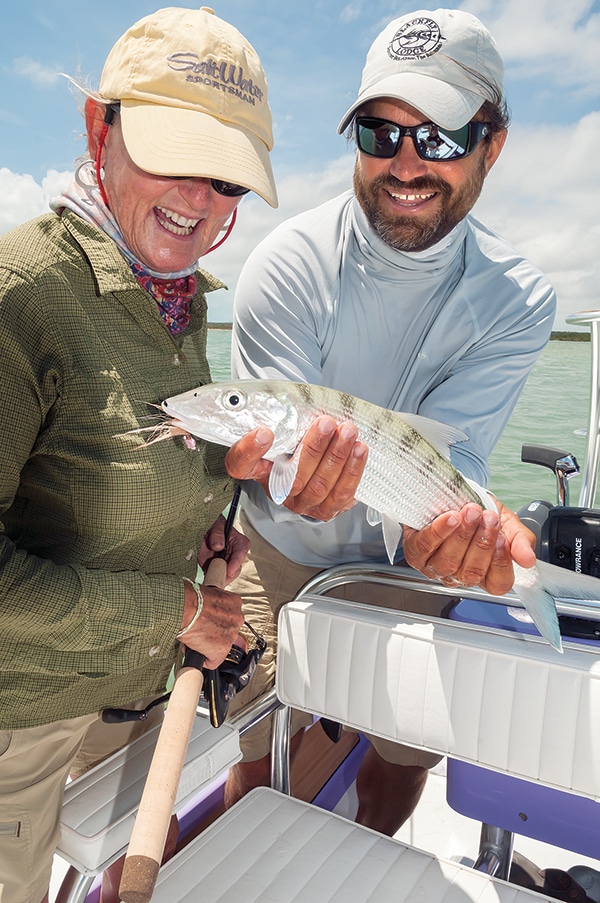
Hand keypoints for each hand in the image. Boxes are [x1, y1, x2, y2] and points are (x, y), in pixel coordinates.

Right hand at [178, 580, 244, 668]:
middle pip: (227, 631)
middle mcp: (236, 619)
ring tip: (196, 639)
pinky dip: (205, 659)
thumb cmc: (190, 599)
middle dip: (214, 632)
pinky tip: (196, 651)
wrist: (183, 608)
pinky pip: (214, 661)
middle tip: (200, 630)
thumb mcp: (208, 594)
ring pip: (221, 645)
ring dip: (209, 645)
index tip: (208, 622)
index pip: (229, 616)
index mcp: (234, 602)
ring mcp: (231, 634)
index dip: (216, 621)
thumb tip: (207, 611)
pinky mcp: (222, 649)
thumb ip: (214, 604)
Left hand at [198, 514, 249, 582]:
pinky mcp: (216, 569)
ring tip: (211, 581)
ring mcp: (225, 563)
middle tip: (218, 580)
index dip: (236, 563)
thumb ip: (217, 534)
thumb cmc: (212, 526)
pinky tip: (207, 581)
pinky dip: (212, 580)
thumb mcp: (215, 526)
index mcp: (238, 542)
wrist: (200, 532)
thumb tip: (218, 546)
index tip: (229, 571)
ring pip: (227, 575)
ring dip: (219, 579)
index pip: (241, 553)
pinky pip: (217, 578)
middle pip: (235, 568)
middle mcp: (233, 555)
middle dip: (227, 576)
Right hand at [224, 416, 367, 520]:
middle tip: (326, 423)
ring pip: (319, 486)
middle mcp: (277, 491)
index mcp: (257, 470)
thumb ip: (284, 420)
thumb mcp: (284, 432)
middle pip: (292, 478)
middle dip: (313, 449)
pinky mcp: (326, 510)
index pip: (240, 465)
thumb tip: (295, 398)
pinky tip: (359, 450)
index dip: (249, 451)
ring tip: (348, 432)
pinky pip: (341, 493)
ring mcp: (302, 503)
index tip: (263, 432)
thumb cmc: (298, 443)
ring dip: (337, 457)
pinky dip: (352, 470)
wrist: (316, 469)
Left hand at [402, 500, 535, 595]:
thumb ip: (520, 540)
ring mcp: (435, 567)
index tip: (502, 538)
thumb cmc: (479, 511)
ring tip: (471, 513)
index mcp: (485, 573)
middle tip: (488, 518)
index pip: (497, 584)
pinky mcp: (415, 552)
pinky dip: (439, 532)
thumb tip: (528, 559)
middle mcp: (459, 575)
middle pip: (471, 573)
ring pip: (448, 562)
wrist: (453, 493)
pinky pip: (426, 547)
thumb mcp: (506, 522)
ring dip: (462, 535)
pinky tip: (450, 518)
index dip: (500, 564)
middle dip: (481, 542)